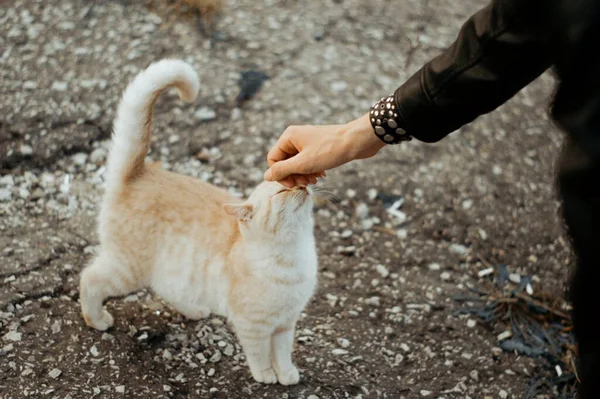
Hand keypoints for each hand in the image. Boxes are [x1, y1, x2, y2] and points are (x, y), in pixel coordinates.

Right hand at [264, 113, 385, 186]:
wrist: (357, 141)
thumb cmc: (330, 150)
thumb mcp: (304, 164)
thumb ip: (283, 170)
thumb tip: (266, 176)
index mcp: (288, 137)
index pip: (273, 160)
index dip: (281, 175)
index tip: (294, 184)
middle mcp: (295, 137)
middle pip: (285, 162)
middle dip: (294, 175)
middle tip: (307, 183)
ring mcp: (307, 141)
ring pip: (297, 163)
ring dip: (304, 174)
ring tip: (316, 180)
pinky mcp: (318, 146)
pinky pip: (308, 161)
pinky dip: (312, 170)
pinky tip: (322, 174)